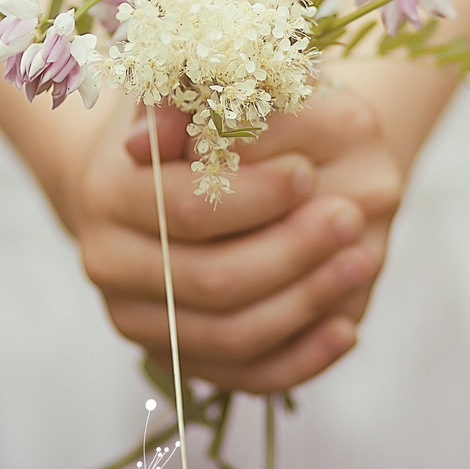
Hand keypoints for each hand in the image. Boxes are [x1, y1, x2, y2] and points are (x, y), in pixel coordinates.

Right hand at [64, 88, 401, 393]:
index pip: (183, 210)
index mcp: (107, 193)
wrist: (158, 179)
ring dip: (305, 302)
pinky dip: (300, 359)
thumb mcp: (192, 92)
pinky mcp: (178, 359)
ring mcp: (140, 320)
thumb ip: (193, 101)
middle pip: (211, 281)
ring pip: (231, 336)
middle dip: (290, 251)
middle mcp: (109, 264)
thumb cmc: (189, 123)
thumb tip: (173, 130)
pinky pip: (245, 376)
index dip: (252, 196)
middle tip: (352, 218)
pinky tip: (345, 331)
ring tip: (362, 259)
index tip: (307, 172)